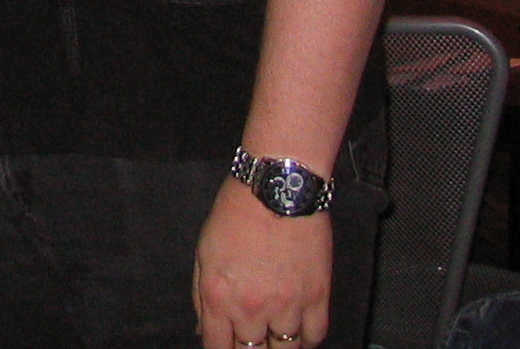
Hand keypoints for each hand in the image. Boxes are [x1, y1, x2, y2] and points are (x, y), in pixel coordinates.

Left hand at [194, 179, 330, 348]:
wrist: (276, 186)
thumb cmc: (237, 211)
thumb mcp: (204, 251)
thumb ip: (201, 296)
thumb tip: (204, 329)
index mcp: (219, 297)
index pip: (218, 348)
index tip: (227, 348)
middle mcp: (251, 309)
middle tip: (253, 341)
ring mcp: (287, 306)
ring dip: (279, 346)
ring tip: (275, 338)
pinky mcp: (317, 297)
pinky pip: (315, 335)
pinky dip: (307, 337)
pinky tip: (300, 331)